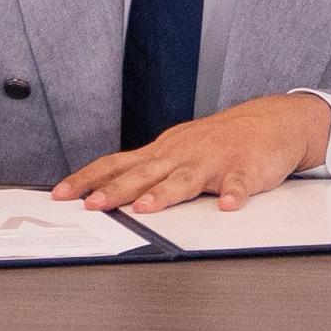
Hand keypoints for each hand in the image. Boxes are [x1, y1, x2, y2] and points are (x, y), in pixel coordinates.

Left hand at [56, 91, 330, 214]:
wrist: (270, 121)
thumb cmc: (218, 141)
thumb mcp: (175, 151)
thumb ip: (143, 171)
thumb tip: (100, 188)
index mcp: (162, 153)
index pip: (116, 164)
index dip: (87, 179)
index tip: (61, 195)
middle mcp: (181, 155)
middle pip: (143, 174)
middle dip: (116, 190)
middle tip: (93, 206)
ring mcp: (213, 161)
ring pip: (185, 179)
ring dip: (165, 194)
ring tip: (147, 208)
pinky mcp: (245, 169)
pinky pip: (239, 183)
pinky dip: (234, 193)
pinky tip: (228, 205)